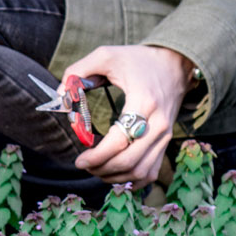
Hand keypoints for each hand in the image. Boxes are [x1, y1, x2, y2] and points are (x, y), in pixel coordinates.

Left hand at [63, 45, 194, 187]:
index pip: (119, 141)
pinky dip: (131, 180)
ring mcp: (165, 136)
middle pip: (129, 162)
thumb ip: (78, 71)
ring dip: (114, 177)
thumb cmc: (138, 60)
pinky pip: (150, 173)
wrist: (175, 64)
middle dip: (101, 169)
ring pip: (140, 172)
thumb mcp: (106, 55)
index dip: (96, 156)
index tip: (79, 159)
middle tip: (83, 164)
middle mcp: (158, 124)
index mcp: (144, 102)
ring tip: (96, 168)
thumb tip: (61, 96)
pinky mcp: (166, 143)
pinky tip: (114, 173)